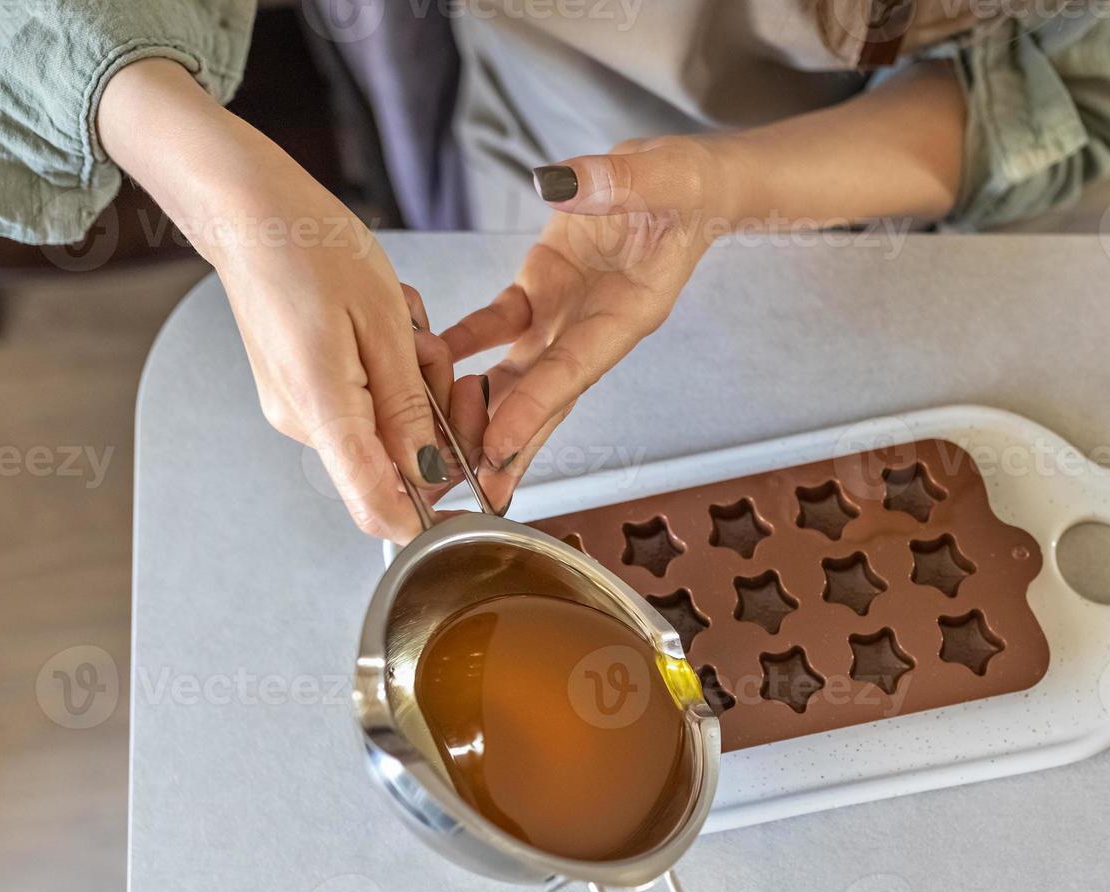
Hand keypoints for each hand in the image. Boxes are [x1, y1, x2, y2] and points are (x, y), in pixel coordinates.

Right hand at [100, 59, 488, 542]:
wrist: (251, 212)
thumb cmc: (313, 248)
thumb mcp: (385, 323)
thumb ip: (408, 408)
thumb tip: (431, 474)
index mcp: (321, 410)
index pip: (376, 508)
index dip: (429, 520)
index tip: (472, 501)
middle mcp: (302, 422)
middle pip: (392, 463)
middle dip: (433, 417)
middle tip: (432, 352)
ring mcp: (298, 408)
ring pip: (384, 426)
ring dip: (413, 382)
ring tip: (404, 325)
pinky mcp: (301, 390)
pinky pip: (365, 400)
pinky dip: (389, 369)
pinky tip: (384, 326)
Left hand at [443, 136, 736, 511]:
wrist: (681, 184)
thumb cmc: (684, 188)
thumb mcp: (662, 176)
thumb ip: (615, 181)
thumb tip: (561, 183)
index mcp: (628, 314)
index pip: (575, 370)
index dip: (536, 408)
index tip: (498, 446)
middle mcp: (593, 328)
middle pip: (544, 399)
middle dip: (508, 448)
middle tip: (470, 496)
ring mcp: (564, 315)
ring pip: (515, 378)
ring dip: (479, 413)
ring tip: (441, 451)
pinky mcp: (540, 291)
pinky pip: (494, 326)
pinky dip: (460, 345)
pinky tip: (425, 360)